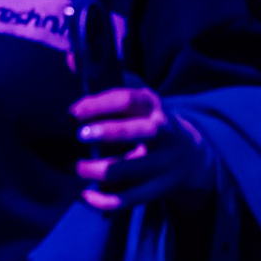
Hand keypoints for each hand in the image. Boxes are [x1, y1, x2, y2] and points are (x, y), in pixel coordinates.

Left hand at [73, 86, 213, 211]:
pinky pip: (128, 198)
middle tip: (79, 136)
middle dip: (106, 133)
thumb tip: (68, 59)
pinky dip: (102, 200)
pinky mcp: (158, 189)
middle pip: (135, 132)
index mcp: (152, 106)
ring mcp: (161, 163)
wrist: (192, 157)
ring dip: (95, 170)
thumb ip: (106, 82)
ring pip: (126, 170)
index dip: (97, 104)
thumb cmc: (149, 122)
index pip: (126, 99)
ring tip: (75, 167)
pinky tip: (85, 195)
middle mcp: (160, 132)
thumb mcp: (138, 99)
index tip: (72, 112)